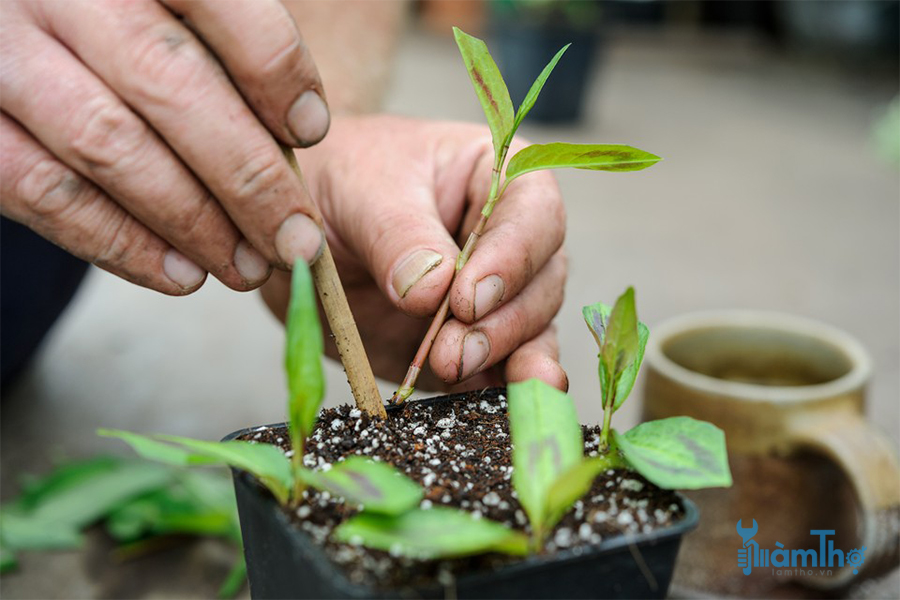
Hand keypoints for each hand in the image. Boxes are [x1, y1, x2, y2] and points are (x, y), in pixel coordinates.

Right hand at [1, 0, 328, 294]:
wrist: (8, 25)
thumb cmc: (121, 26)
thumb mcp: (174, 11)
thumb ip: (225, 49)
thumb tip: (296, 134)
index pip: (221, 4)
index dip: (275, 72)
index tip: (311, 132)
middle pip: (170, 87)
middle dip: (248, 179)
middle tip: (296, 240)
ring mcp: (3, 55)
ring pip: (110, 147)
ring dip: (193, 224)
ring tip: (246, 268)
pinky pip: (45, 194)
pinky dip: (120, 245)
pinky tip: (180, 275)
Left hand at [262, 115, 567, 391]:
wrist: (300, 229)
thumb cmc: (338, 184)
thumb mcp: (360, 192)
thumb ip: (396, 236)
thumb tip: (431, 292)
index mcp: (496, 178)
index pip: (532, 214)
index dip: (513, 258)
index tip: (466, 297)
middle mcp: (510, 240)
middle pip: (542, 281)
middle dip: (505, 320)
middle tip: (454, 350)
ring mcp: (497, 297)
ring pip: (532, 330)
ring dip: (506, 358)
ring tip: (457, 371)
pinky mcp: (474, 345)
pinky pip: (500, 372)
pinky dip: (496, 391)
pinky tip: (491, 408)